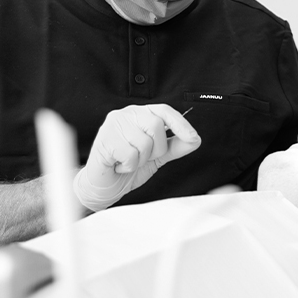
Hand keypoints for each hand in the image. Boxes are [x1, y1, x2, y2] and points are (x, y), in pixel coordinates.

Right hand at [74, 104, 200, 210]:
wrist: (103, 186)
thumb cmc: (127, 167)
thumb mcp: (157, 157)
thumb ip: (175, 147)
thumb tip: (195, 139)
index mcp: (141, 114)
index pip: (165, 111)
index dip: (181, 124)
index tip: (193, 138)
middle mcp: (127, 114)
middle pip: (156, 125)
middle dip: (156, 149)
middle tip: (142, 158)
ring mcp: (114, 124)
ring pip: (144, 142)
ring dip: (141, 160)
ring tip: (128, 161)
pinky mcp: (105, 139)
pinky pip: (130, 154)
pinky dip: (128, 166)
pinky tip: (119, 165)